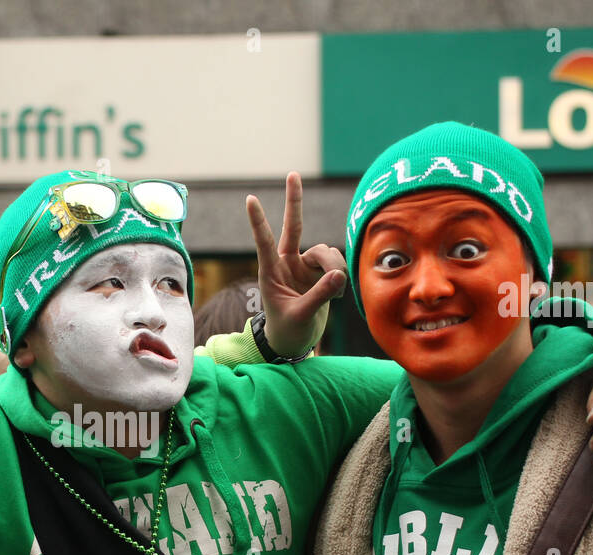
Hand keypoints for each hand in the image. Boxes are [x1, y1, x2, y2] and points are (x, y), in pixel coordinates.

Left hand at [246, 171, 347, 357]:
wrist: (296, 342)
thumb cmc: (288, 330)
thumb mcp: (301, 316)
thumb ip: (319, 296)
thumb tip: (339, 275)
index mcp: (271, 273)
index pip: (264, 242)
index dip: (259, 221)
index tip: (250, 199)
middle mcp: (287, 263)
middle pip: (294, 226)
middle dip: (294, 201)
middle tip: (293, 174)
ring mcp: (305, 265)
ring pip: (326, 251)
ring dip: (335, 268)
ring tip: (337, 293)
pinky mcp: (322, 271)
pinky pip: (337, 262)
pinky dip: (341, 275)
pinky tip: (338, 293)